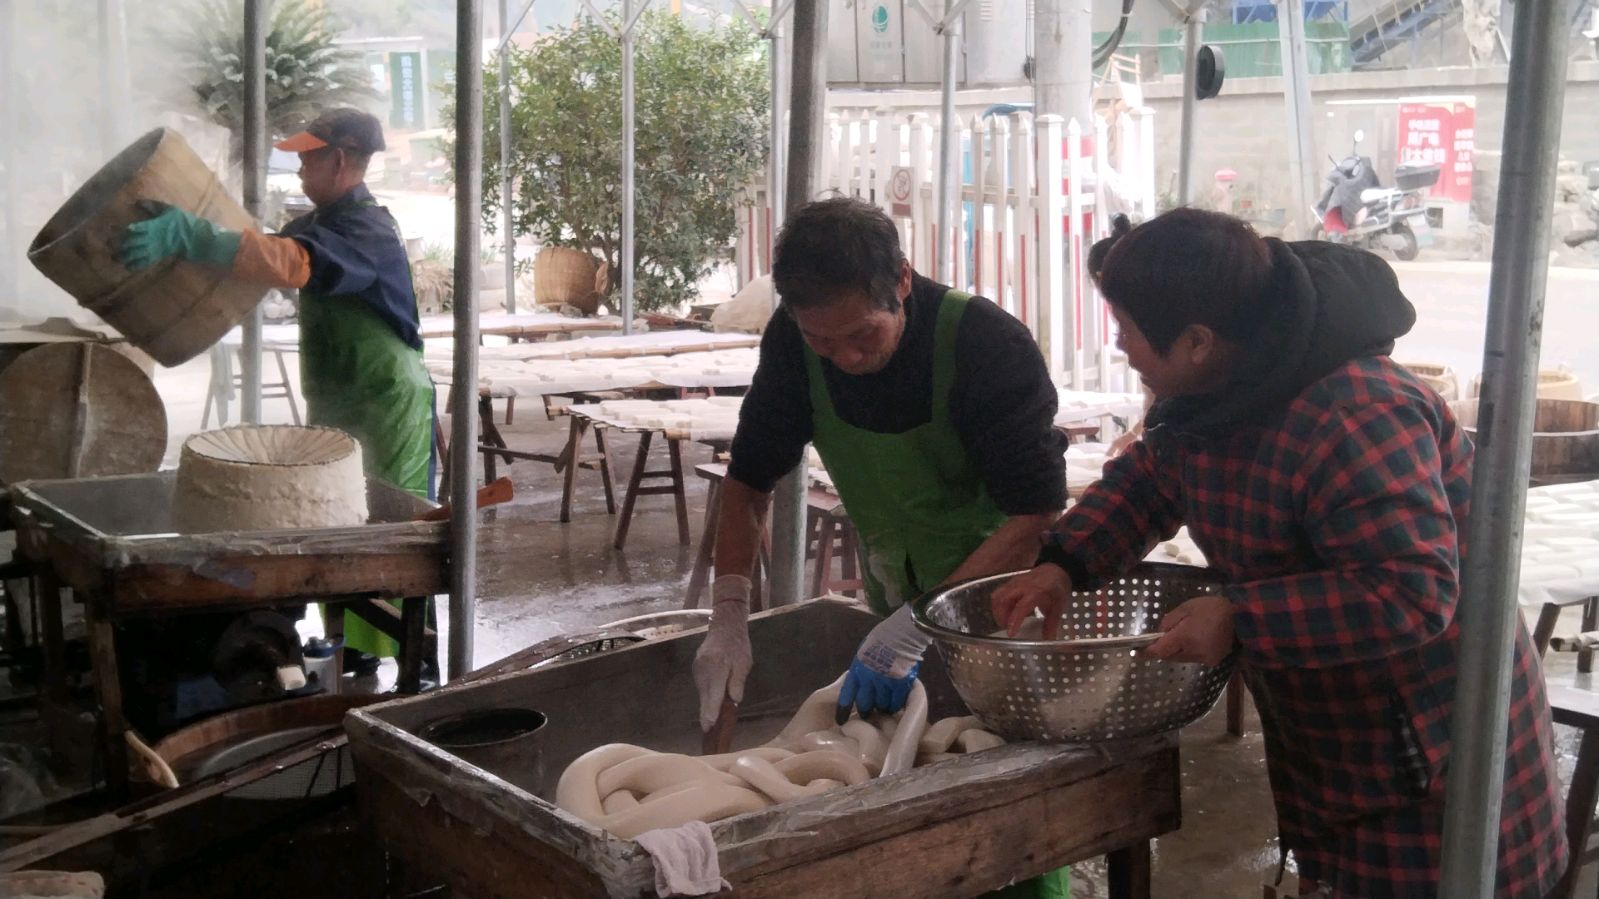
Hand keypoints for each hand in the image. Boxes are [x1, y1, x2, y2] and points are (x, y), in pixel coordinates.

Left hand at [119, 201, 237, 270]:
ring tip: (115, 258)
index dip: (123, 231)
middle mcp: (152, 238)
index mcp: (153, 226)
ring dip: (125, 257)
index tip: (111, 230)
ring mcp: (155, 248)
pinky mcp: (159, 256)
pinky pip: (145, 262)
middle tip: (108, 246)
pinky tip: (128, 266)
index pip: (135, 229)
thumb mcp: (169, 209)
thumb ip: (153, 206)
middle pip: (132, 243)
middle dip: (119, 245)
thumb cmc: (183, 222)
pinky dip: (136, 265)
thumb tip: (138, 202)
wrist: (195, 238)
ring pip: (136, 254)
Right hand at [692, 576, 752, 731]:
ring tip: (711, 719)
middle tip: (707, 731)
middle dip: (706, 713)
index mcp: (718, 668)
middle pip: (705, 696)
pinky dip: (706, 693)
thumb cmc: (738, 645)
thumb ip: (738, 681)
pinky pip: (701, 685)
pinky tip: (711, 699)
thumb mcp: (744, 663)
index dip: (712, 710)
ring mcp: (698, 668)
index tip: (709, 725)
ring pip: (702, 691)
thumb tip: (735, 700)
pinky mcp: (696, 667)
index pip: (714, 694)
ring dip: (707, 703)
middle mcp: (704, 669)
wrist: (724, 625)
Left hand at [836, 604, 929, 717]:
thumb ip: (863, 667)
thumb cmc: (884, 637)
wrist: (903, 632)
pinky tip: (898, 702)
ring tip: (886, 706)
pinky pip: (897, 702)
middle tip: (869, 713)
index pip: (847, 694)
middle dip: (866, 710)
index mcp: (858, 669)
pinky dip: (896, 704)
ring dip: (883, 707)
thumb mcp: (865, 651)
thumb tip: (863, 680)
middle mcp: (869, 679)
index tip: (841, 720)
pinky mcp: (901, 685)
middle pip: (865, 704)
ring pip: (882, 705)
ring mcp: (885, 683)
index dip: (843, 709)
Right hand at [989, 563, 1073, 637]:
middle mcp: (1022, 586)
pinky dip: (999, 605)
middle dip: (1001, 617)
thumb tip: (1047, 639)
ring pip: (997, 596)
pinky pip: (999, 593)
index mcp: (1036, 592)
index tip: (1010, 633)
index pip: (1020, 607)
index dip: (1013, 620)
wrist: (1056, 569)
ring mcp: (1014, 582)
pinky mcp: (1010, 582)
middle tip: (1007, 628)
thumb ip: (1051, 624)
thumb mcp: (1058, 607)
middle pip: (1002, 600)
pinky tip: (1007, 612)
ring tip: (1004, 621)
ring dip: (997, 611)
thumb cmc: (1057, 588)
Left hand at [1143, 595, 1234, 665]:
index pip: (1160, 651)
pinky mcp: (1212, 661)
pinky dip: (1190, 651)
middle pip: (1170, 656)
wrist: (1242, 617)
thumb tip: (1160, 633)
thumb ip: (1169, 621)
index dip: (1147, 653)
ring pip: (1181, 658)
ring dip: (1178, 650)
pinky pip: (1194, 658)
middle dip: (1165, 648)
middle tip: (1165, 636)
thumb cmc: (1212, 608)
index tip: (1137, 653)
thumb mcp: (1186, 607)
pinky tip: (1198, 639)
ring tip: (1186, 634)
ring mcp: (1204, 659)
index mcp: (1185, 638)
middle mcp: (1193, 652)